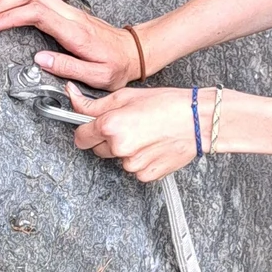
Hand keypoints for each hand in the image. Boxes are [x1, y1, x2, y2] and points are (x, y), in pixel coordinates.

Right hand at [0, 0, 141, 89]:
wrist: (133, 50)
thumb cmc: (116, 66)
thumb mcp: (98, 76)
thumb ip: (68, 68)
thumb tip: (40, 59)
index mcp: (75, 32)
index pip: (37, 12)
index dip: (10, 15)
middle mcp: (70, 15)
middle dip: (1, 2)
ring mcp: (67, 10)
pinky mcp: (63, 11)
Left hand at [70, 82, 203, 181]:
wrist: (199, 121)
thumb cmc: (167, 104)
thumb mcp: (126, 96)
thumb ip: (94, 104)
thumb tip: (72, 98)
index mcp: (110, 125)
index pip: (80, 137)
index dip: (86, 131)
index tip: (93, 128)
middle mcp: (119, 147)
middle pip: (98, 150)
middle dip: (107, 140)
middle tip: (128, 126)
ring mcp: (132, 164)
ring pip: (118, 160)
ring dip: (126, 150)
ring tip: (145, 135)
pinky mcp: (146, 175)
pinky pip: (134, 170)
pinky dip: (141, 160)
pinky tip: (153, 147)